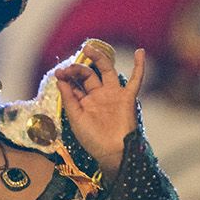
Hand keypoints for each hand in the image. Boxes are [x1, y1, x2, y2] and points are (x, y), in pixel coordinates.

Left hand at [57, 44, 146, 176]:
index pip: (74, 84)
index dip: (66, 77)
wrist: (113, 152)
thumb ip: (69, 98)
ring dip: (99, 58)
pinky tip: (140, 52)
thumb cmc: (93, 140)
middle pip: (88, 75)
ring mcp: (113, 95)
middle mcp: (98, 96)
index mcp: (84, 102)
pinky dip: (139, 66)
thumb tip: (60, 79)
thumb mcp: (76, 118)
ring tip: (89, 47)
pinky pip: (136, 80)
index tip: (59, 73)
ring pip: (106, 71)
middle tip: (71, 67)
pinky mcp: (127, 97)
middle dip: (78, 69)